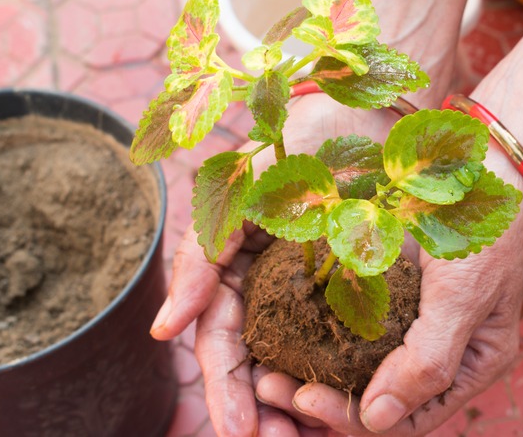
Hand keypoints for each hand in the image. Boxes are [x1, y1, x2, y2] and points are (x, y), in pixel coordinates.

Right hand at [150, 94, 405, 435]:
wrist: (360, 116)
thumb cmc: (292, 148)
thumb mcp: (236, 197)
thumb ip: (200, 260)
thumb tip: (162, 330)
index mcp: (233, 274)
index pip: (219, 345)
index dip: (226, 391)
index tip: (241, 432)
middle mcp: (265, 290)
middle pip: (254, 366)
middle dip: (260, 412)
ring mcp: (306, 293)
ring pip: (294, 362)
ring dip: (297, 406)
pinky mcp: (349, 290)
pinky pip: (339, 343)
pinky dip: (335, 376)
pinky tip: (344, 404)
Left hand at [253, 157, 522, 434]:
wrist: (488, 166)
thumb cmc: (486, 230)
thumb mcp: (464, 296)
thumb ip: (428, 359)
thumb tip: (376, 419)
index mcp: (466, 369)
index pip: (404, 420)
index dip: (348, 419)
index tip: (301, 397)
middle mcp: (437, 356)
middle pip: (373, 404)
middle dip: (319, 403)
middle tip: (267, 385)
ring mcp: (409, 327)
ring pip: (356, 372)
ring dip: (310, 375)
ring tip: (262, 370)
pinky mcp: (387, 296)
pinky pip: (348, 328)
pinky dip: (314, 337)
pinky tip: (279, 330)